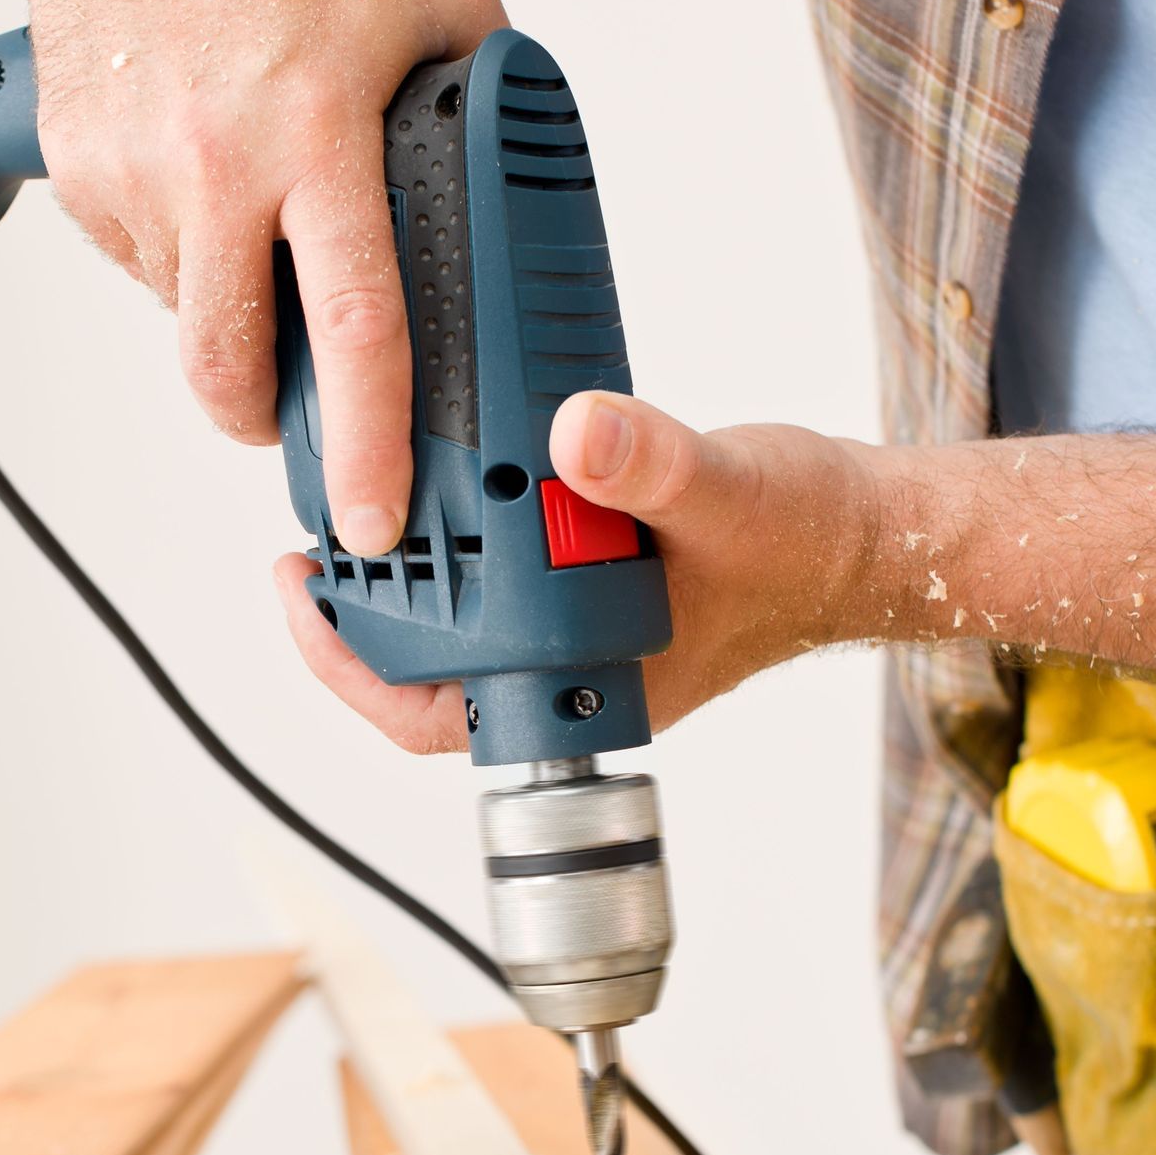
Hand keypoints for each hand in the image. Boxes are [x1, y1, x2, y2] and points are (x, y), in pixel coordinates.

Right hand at [16, 0, 506, 555]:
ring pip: (186, 316)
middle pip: (232, 368)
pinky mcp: (76, 168)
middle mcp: (216, 163)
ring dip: (226, 311)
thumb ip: (484, 96)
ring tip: (252, 221)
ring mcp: (134, 172)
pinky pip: (134, 262)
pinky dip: (174, 253)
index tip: (377, 518)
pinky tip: (198, 179)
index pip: (354, 328)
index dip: (368, 444)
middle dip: (262, 422)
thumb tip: (515, 184)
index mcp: (317, 135)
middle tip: (288, 417)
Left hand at [271, 391, 890, 752]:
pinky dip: (456, 540)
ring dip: (400, 579)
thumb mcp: (732, 493)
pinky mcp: (582, 590)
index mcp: (591, 688)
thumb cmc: (806, 539)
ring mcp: (573, 636)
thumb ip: (653, 467)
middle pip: (426, 676)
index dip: (354, 669)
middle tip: (298, 547)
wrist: (857, 534)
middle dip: (356, 617)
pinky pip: (496, 583)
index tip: (303, 592)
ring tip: (345, 514)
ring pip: (455, 630)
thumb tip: (577, 436)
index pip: (440, 717)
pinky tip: (429, 485)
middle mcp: (571, 673)